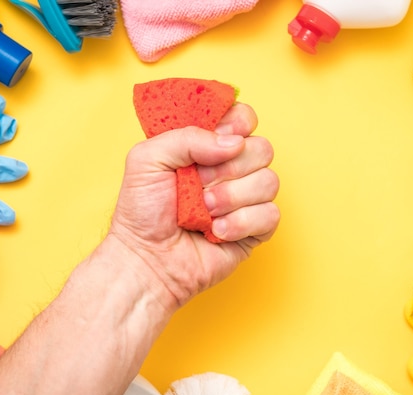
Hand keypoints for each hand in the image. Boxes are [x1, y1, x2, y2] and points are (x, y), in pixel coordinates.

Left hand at [106, 102, 279, 307]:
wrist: (146, 259)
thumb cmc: (142, 211)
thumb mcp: (147, 159)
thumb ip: (186, 137)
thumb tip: (234, 142)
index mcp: (207, 146)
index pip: (243, 118)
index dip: (237, 124)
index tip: (217, 138)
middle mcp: (230, 169)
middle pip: (262, 148)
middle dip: (229, 168)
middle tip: (200, 184)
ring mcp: (245, 199)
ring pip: (269, 181)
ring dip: (232, 198)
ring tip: (204, 212)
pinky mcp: (255, 228)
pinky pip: (270, 214)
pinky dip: (241, 223)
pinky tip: (216, 232)